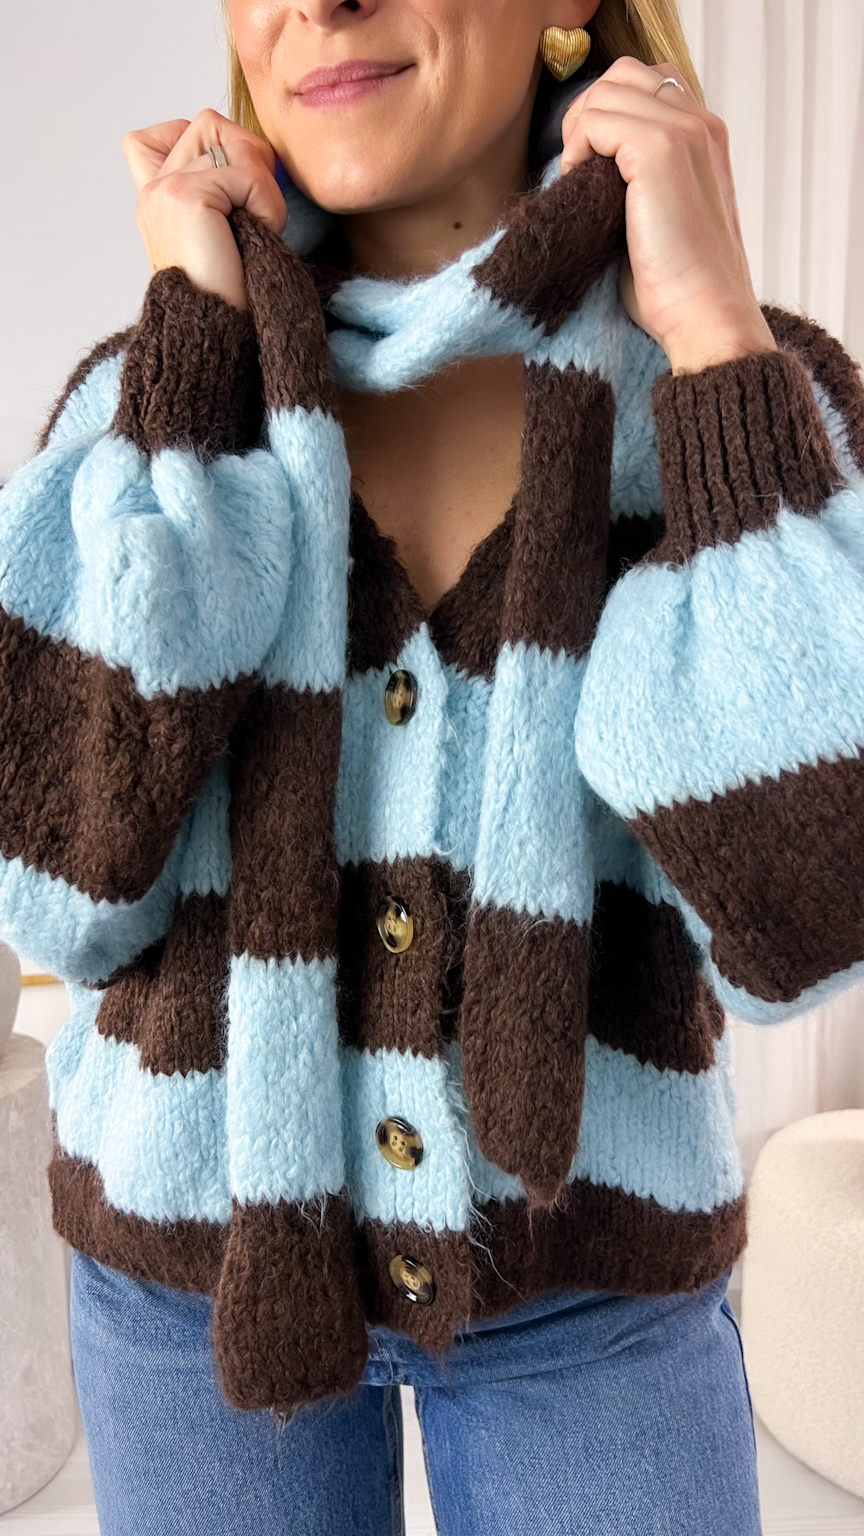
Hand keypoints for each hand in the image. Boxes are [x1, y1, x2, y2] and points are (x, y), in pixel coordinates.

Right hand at [123, 109, 286, 311]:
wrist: (217, 340)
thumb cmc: (232, 297)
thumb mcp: (224, 231)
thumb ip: (222, 187)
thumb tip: (259, 152)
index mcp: (154, 198)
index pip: (165, 133)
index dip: (207, 146)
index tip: (227, 198)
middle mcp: (152, 189)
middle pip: (209, 124)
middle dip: (247, 161)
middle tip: (253, 217)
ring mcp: (163, 189)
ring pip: (233, 142)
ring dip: (260, 187)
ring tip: (252, 232)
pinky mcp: (184, 195)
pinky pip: (249, 175)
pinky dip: (266, 205)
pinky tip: (256, 238)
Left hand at [560, 59, 776, 374]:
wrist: (705, 318)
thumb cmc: (677, 286)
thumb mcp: (658, 217)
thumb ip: (636, 178)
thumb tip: (586, 162)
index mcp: (705, 137)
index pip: (644, 86)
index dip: (605, 117)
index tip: (591, 167)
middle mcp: (700, 124)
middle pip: (622, 76)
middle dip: (587, 114)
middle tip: (577, 170)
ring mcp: (683, 132)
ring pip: (605, 92)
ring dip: (579, 134)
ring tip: (579, 182)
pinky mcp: (659, 151)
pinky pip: (596, 121)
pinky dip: (577, 151)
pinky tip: (580, 189)